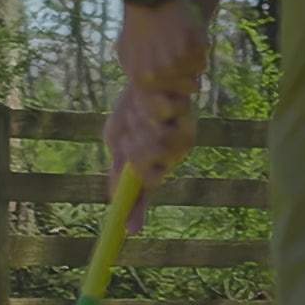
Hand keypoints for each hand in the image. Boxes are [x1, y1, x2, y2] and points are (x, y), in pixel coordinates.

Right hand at [104, 82, 197, 233]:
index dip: (137, 210)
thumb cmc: (132, 109)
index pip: (144, 192)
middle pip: (147, 169)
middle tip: (130, 133)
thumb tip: (116, 203)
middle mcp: (173, 154)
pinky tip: (151, 98)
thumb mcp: (118, 139)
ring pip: (156, 145)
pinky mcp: (187, 113)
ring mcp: (183, 136)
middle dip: (131, 150)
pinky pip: (163, 118)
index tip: (130, 230)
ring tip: (141, 111)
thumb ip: (118, 171)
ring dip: (140, 126)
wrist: (148, 74)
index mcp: (155, 162)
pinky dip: (149, 107)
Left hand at [116, 0, 208, 102]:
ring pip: (199, 68)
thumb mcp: (127, 58)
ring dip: (194, 58)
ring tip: (179, 41)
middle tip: (178, 56)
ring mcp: (177, 60)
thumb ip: (139, 81)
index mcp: (142, 81)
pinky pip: (204, 52)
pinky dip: (199, 43)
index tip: (177, 88)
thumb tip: (152, 103)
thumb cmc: (136, 29)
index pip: (168, 105)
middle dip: (187, 74)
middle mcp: (160, 75)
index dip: (176, 94)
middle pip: (190, 87)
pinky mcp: (192, 45)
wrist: (147, 0)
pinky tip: (186, 31)